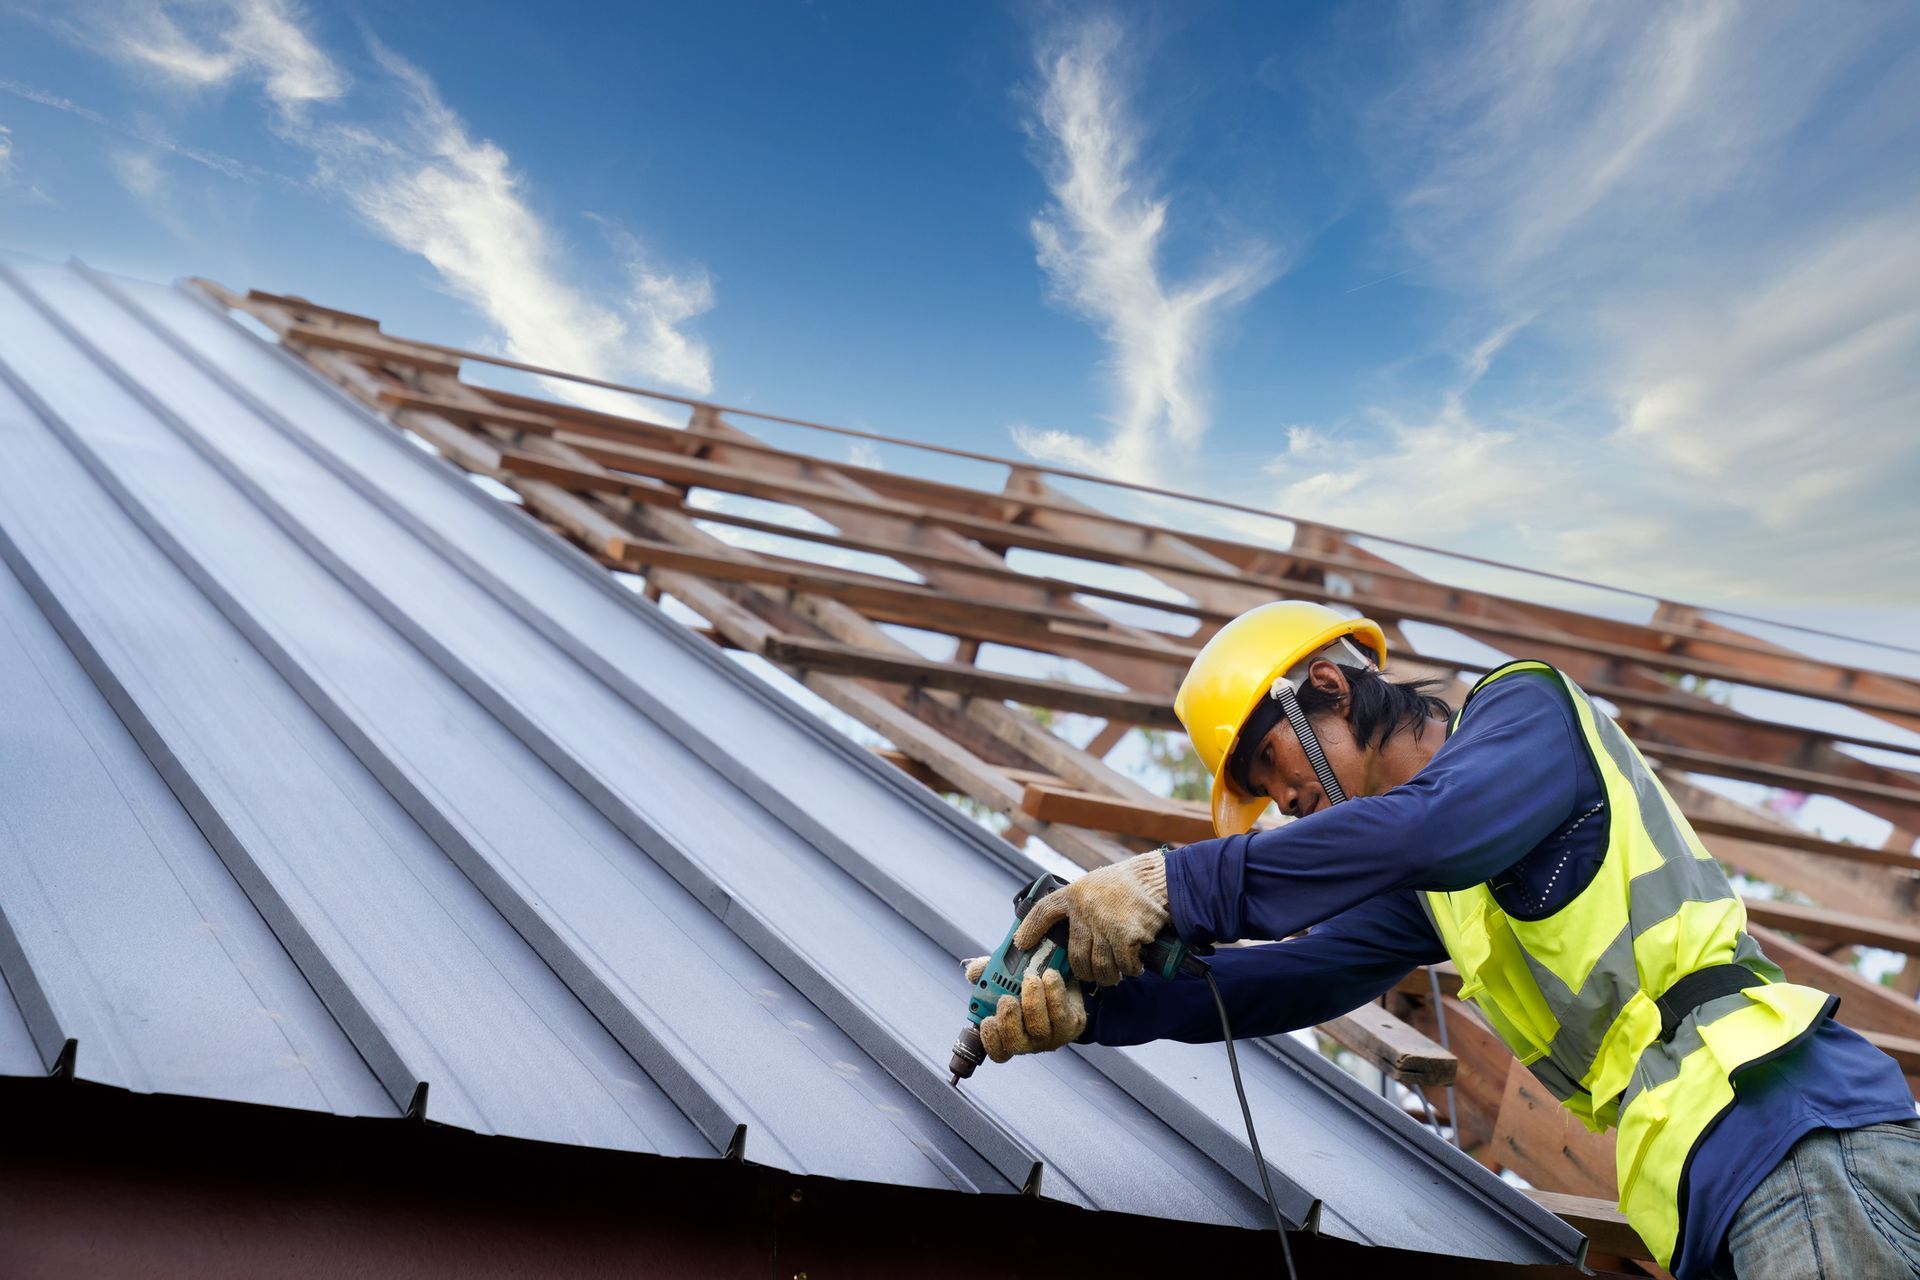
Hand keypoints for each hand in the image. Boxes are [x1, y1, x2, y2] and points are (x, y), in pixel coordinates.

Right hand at [963, 956, 1085, 1061]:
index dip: (990, 1039)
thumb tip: (973, 973)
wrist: (1066, 983)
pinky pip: (1061, 1012)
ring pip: (1039, 1026)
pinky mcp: (1073, 1025)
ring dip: (1032, 1001)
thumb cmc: (1029, 986)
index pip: (998, 1052)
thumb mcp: (1006, 975)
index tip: (987, 1019)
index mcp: (1010, 1035)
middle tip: (1007, 999)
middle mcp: (1030, 1042)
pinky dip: (1053, 992)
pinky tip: (1050, 975)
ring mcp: (1052, 1036)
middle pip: (1015, 1043)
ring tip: (1031, 979)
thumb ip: (987, 972)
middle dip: (1008, 1020)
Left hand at [1012, 851, 1170, 985]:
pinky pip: (1123, 965)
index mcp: (1074, 894)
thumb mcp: (1096, 884)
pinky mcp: (1126, 938)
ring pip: (1098, 966)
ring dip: (1107, 976)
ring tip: (1114, 975)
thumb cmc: (1129, 881)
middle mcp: (1084, 911)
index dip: (1030, 929)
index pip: (1043, 911)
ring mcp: (1104, 926)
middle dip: (1083, 971)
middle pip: (1075, 955)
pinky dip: (1129, 969)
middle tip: (1090, 975)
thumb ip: (1083, 904)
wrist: (1159, 878)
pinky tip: (1134, 967)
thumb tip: (1075, 929)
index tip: (1021, 944)